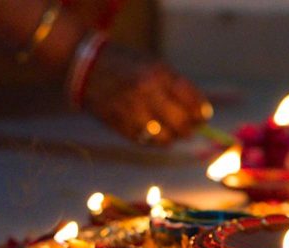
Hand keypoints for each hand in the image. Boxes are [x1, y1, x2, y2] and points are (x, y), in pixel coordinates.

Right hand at [82, 43, 211, 145]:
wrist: (85, 65)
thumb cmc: (126, 64)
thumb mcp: (154, 65)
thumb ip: (177, 87)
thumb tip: (200, 114)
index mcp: (159, 74)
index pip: (192, 103)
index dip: (201, 114)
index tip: (202, 117)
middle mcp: (147, 93)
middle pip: (182, 124)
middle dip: (189, 129)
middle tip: (189, 128)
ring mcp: (132, 111)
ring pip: (166, 139)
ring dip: (172, 137)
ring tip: (171, 131)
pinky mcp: (120, 125)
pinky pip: (147, 143)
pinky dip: (154, 141)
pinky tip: (153, 132)